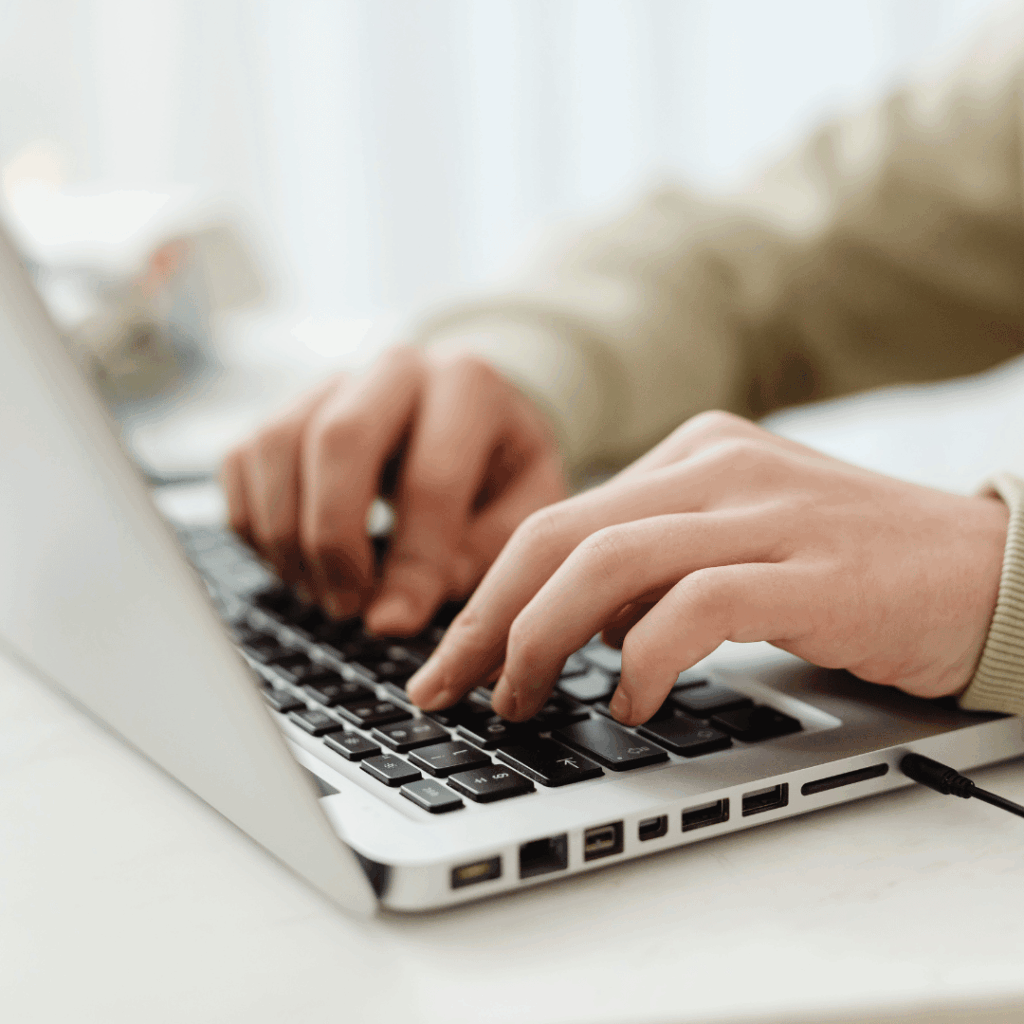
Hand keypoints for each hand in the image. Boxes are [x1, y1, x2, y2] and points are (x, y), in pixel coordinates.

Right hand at [221, 345, 564, 633]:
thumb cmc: (499, 472)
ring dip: (287, 537)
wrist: (469, 420)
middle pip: (337, 439)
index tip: (394, 624)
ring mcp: (333, 381)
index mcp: (469, 385)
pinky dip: (255, 525)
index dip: (411, 563)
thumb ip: (478, 556)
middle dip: (334, 539)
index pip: (431, 477)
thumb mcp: (522, 510)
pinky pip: (241, 461)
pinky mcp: (285, 407)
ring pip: (276, 446)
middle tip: (347, 607)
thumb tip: (396, 611)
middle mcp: (396, 368)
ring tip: (323, 593)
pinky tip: (295, 563)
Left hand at [407, 410, 1008, 723]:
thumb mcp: (734, 544)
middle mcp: (715, 466)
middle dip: (486, 620)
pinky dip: (641, 660)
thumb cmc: (851, 570)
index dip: (486, 593)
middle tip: (448, 686)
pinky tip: (628, 702)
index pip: (556, 519)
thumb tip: (557, 624)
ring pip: (606, 564)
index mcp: (690, 454)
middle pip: (557, 536)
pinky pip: (692, 608)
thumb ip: (652, 568)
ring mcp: (763, 511)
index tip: (449, 658)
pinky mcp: (809, 569)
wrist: (991, 570)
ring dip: (541, 642)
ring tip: (521, 700)